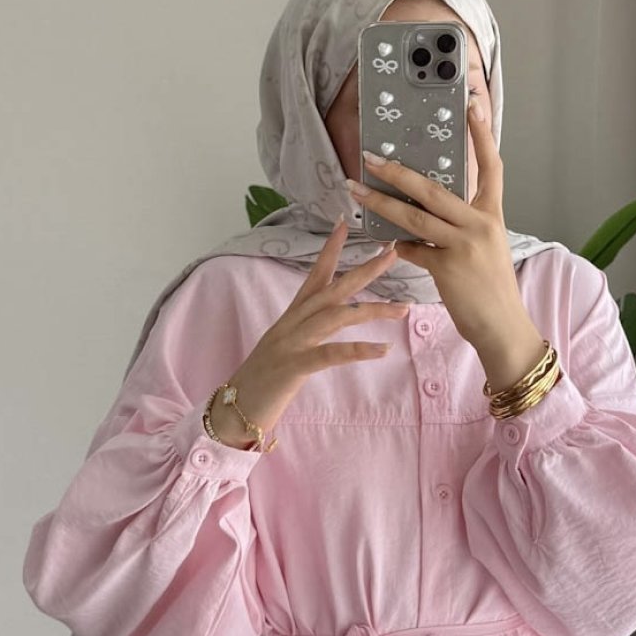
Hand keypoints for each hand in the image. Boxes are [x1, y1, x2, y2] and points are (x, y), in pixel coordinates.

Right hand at [211, 223, 408, 444]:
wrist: (233, 410)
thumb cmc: (263, 383)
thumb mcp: (286, 349)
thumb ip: (307, 333)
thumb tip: (329, 323)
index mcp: (291, 318)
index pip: (314, 276)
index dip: (330, 250)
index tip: (346, 225)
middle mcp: (292, 323)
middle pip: (333, 289)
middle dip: (364, 270)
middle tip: (393, 252)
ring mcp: (292, 343)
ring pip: (336, 316)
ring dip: (372, 310)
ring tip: (403, 308)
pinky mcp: (294, 367)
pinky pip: (331, 354)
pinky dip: (358, 350)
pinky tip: (383, 350)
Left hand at [346, 101, 535, 358]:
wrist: (502, 327)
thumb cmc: (492, 289)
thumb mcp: (486, 248)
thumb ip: (461, 226)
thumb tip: (424, 216)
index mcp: (492, 214)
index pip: (491, 166)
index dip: (482, 134)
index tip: (473, 103)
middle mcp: (480, 223)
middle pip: (433, 188)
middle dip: (398, 171)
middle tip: (371, 156)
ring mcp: (464, 244)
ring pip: (414, 216)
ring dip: (381, 203)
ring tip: (356, 191)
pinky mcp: (448, 267)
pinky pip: (413, 250)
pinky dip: (399, 248)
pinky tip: (391, 246)